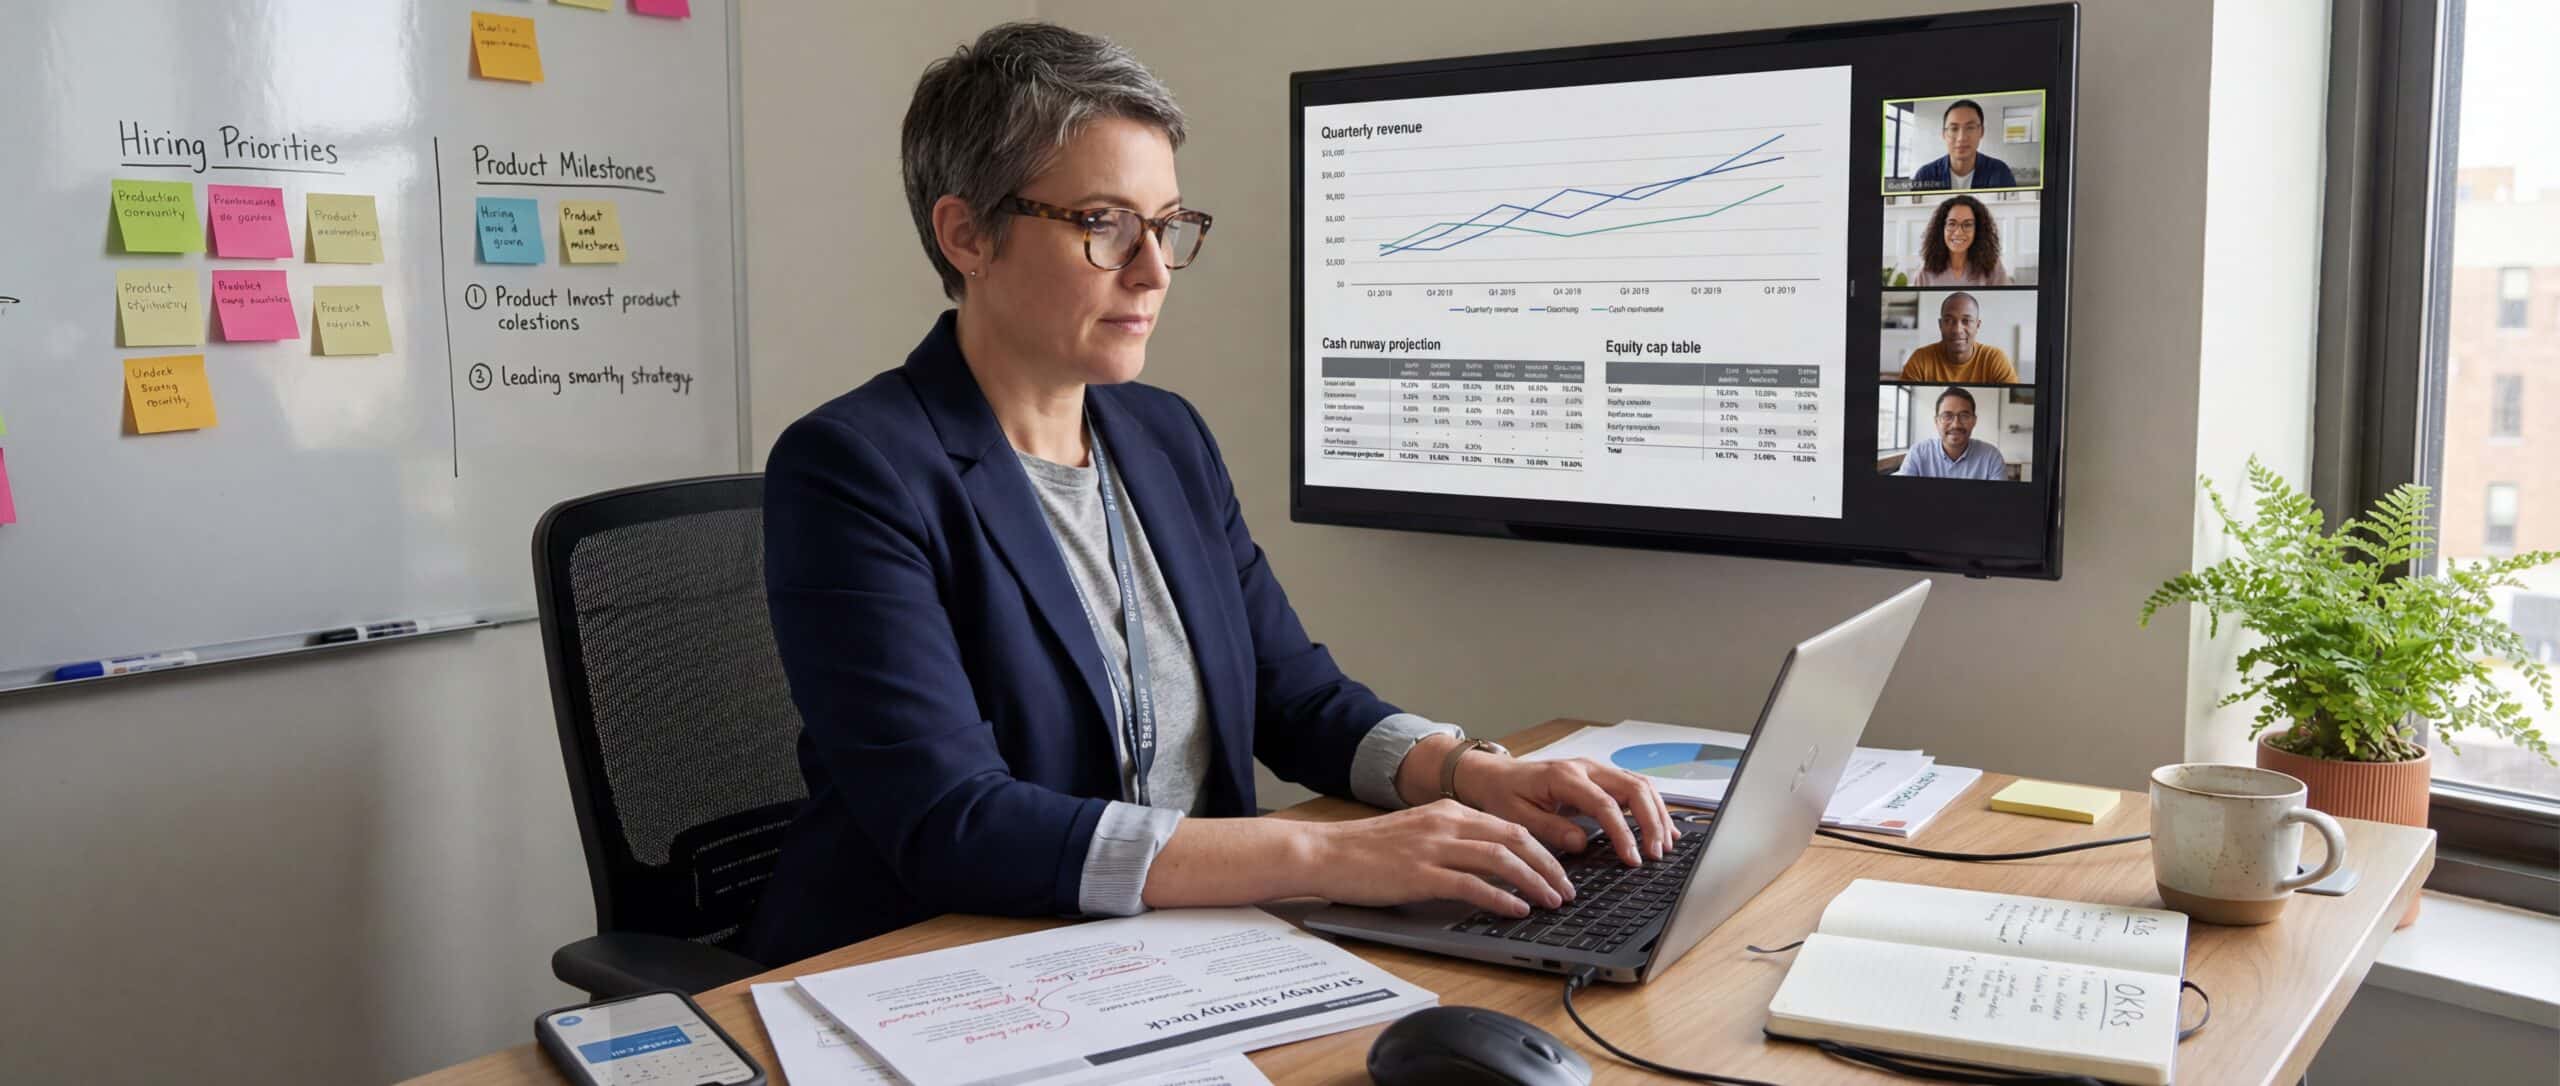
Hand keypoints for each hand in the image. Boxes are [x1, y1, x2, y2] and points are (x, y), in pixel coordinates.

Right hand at [1305, 800, 1575, 918]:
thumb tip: (1489, 863)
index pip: (1511, 826)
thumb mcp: (1417, 832)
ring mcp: (1434, 848)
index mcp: (1449, 811)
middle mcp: (1447, 823)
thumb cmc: (1366, 849)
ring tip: (1553, 901)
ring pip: (1501, 859)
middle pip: (1516, 838)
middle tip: (1568, 889)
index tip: (1560, 870)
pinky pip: (1472, 885)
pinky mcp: (1420, 874)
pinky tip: (1516, 910)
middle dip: (1549, 865)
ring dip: (1534, 882)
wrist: (1324, 851)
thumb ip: (1452, 840)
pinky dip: (1501, 898)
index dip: (1543, 849)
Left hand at [1457, 753, 1678, 867]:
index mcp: (1564, 777)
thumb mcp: (1517, 816)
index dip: (1623, 832)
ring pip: (1640, 785)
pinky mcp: (1601, 778)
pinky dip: (1652, 807)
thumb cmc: (1505, 794)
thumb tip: (1581, 843)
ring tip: (1665, 845)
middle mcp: (1586, 768)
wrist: (1497, 775)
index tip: (1633, 858)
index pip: (1605, 804)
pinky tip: (1662, 828)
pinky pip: (1635, 788)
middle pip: (1633, 788)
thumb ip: (1550, 829)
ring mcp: (1596, 770)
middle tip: (1656, 854)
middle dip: (1651, 822)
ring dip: (1657, 814)